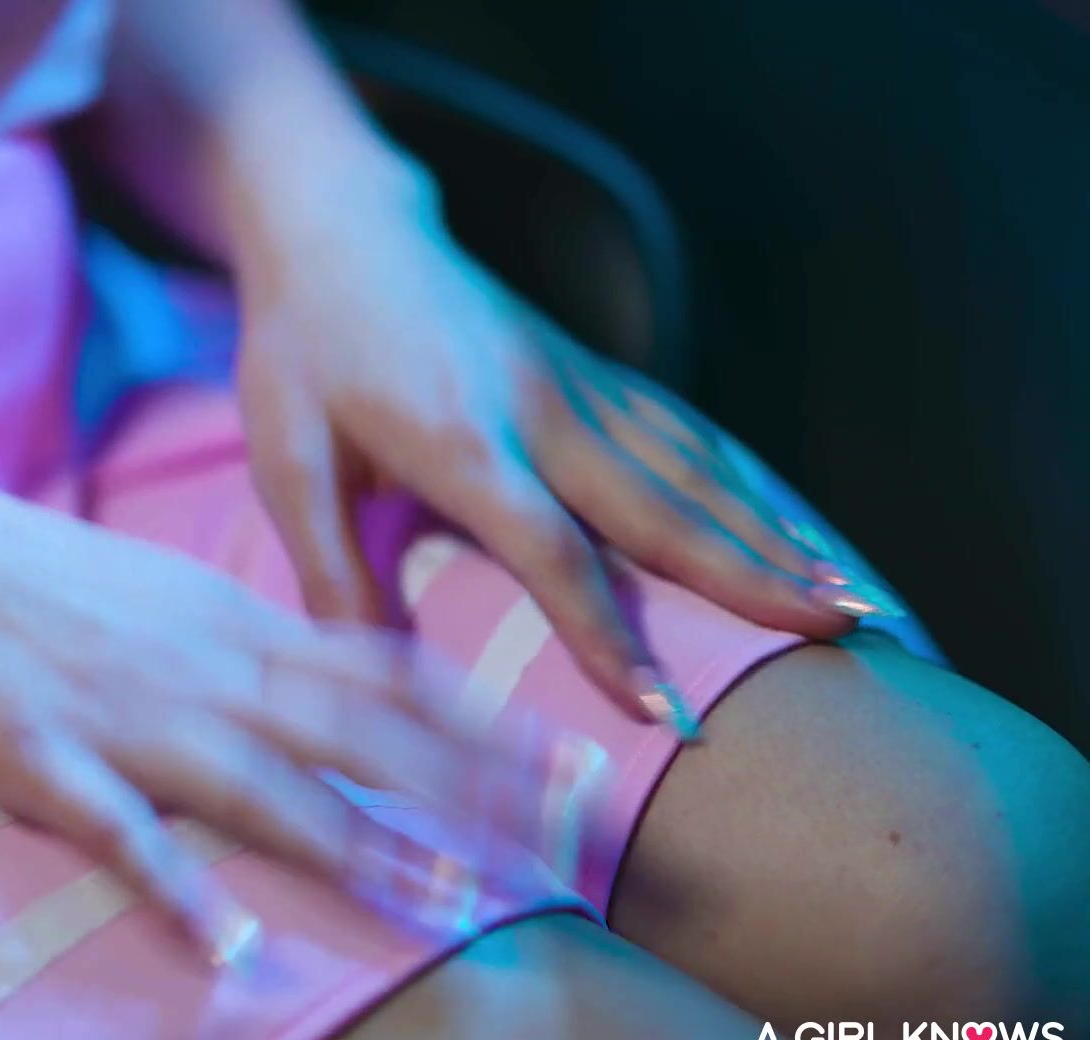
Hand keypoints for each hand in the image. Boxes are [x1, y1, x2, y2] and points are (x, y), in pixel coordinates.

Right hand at [0, 469, 542, 964]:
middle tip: (553, 849)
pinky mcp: (54, 765)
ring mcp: (136, 720)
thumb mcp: (177, 595)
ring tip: (443, 907)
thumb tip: (342, 682)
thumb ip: (260, 644)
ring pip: (269, 790)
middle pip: (358, 739)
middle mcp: (212, 671)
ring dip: (362, 850)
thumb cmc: (48, 579)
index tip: (562, 766)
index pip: (386, 677)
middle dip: (461, 799)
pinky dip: (181, 893)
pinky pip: (127, 837)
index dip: (480, 728)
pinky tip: (230, 949)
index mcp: (240, 627)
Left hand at [233, 191, 893, 732]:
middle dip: (753, 580)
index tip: (668, 712)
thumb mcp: (287, 458)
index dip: (610, 634)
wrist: (341, 230)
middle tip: (838, 641)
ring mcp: (576, 385)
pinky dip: (748, 483)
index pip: (552, 550)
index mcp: (461, 439)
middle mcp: (541, 410)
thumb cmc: (304, 350)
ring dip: (775, 534)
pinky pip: (684, 432)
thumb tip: (363, 675)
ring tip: (850, 602)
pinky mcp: (591, 372)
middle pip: (662, 506)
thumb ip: (328, 566)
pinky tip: (795, 526)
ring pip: (694, 467)